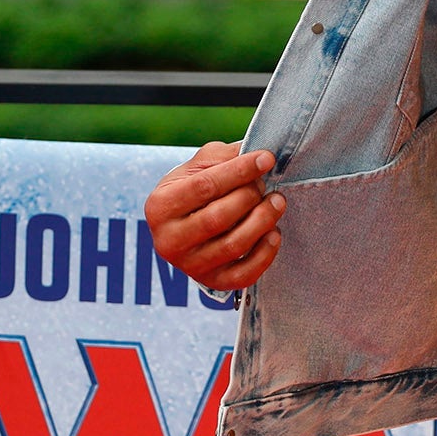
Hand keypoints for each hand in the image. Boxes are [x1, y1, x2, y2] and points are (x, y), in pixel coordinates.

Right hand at [143, 140, 285, 290]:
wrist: (185, 226)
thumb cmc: (194, 191)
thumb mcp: (199, 166)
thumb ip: (224, 157)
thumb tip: (257, 153)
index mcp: (160, 206)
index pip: (204, 186)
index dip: (240, 171)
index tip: (266, 159)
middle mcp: (168, 240)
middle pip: (219, 217)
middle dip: (250, 196)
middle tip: (265, 183)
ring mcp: (189, 266)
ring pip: (234, 245)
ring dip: (263, 220)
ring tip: (276, 202)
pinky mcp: (211, 282)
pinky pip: (244, 274)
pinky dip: (265, 253)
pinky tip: (274, 232)